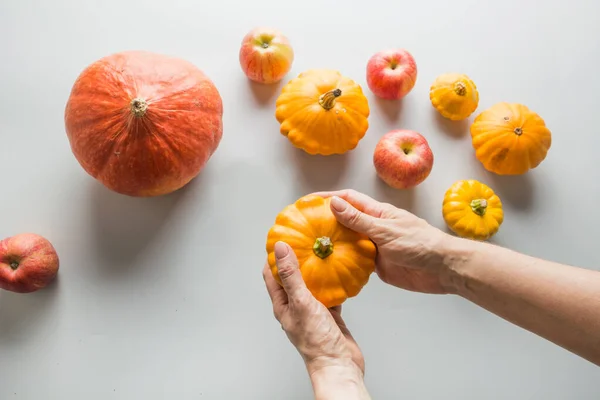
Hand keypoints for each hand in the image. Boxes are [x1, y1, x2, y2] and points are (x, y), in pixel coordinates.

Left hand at [263, 242, 366, 397]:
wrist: (339, 364)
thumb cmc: (317, 340)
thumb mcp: (301, 302)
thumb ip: (291, 275)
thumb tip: (281, 249)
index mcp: (282, 304)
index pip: (271, 274)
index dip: (273, 256)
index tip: (281, 238)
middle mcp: (295, 306)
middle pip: (292, 277)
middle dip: (297, 258)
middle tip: (305, 240)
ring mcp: (312, 310)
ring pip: (312, 283)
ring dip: (316, 269)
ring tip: (322, 251)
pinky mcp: (329, 313)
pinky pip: (329, 292)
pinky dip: (333, 281)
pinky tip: (340, 271)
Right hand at [317, 190, 453, 293]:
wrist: (443, 269)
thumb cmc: (420, 243)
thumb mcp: (385, 230)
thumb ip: (358, 220)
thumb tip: (333, 203)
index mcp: (376, 213)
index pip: (347, 200)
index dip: (327, 198)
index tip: (307, 201)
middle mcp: (373, 227)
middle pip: (344, 221)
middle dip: (324, 221)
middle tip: (301, 227)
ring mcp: (374, 246)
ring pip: (348, 242)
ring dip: (332, 244)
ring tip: (309, 248)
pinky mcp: (377, 265)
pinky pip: (355, 261)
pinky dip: (343, 262)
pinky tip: (328, 266)